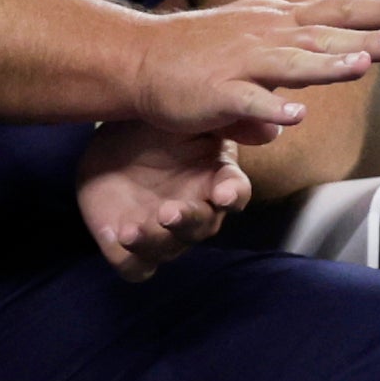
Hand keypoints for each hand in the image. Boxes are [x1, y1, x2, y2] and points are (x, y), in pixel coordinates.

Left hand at [77, 120, 250, 280]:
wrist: (113, 136)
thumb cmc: (159, 124)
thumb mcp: (186, 112)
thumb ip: (220, 115)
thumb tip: (266, 119)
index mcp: (214, 178)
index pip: (235, 192)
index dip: (232, 196)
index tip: (222, 194)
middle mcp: (195, 210)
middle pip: (201, 228)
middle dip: (186, 222)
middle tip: (168, 211)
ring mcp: (164, 232)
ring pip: (168, 250)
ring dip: (151, 242)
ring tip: (129, 229)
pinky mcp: (131, 247)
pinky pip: (136, 268)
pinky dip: (127, 258)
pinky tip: (114, 236)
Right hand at [119, 0, 379, 142]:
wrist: (139, 59)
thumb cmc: (199, 51)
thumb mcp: (258, 34)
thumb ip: (306, 42)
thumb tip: (352, 52)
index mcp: (276, 21)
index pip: (333, 11)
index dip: (374, 10)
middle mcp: (263, 35)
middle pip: (322, 33)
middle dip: (365, 35)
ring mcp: (240, 62)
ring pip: (291, 62)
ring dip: (328, 64)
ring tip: (363, 65)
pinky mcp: (216, 93)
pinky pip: (248, 102)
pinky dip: (271, 108)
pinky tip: (295, 116)